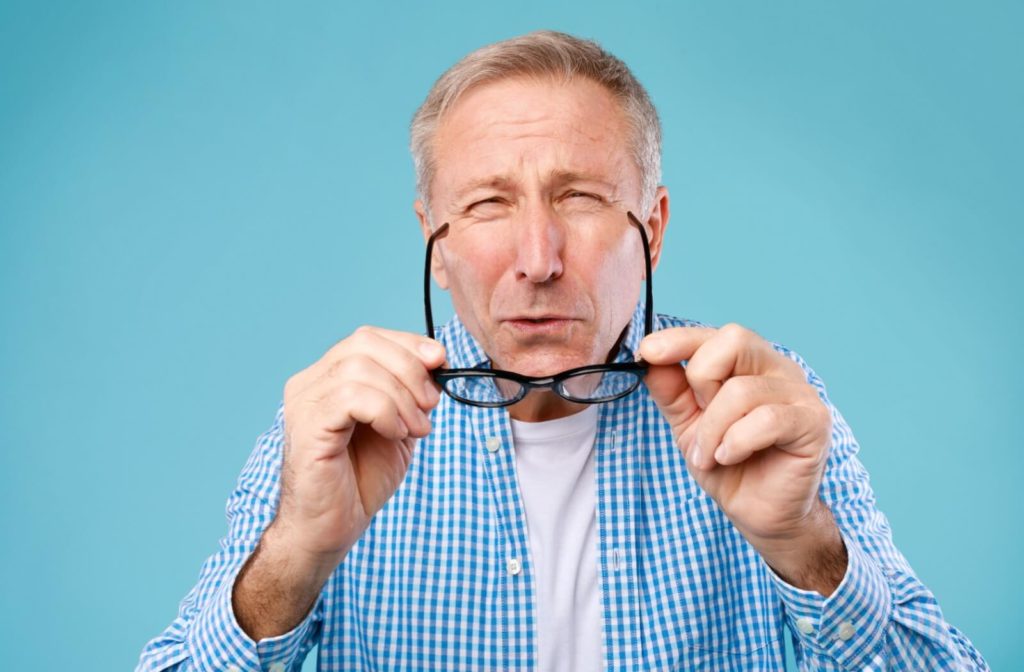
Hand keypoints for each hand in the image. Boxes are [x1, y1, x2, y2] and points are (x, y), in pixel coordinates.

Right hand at [276, 326, 444, 564]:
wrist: (333, 526)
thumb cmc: (360, 478)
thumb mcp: (398, 424)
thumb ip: (410, 391)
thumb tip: (436, 358)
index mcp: (329, 376)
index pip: (368, 337)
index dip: (409, 343)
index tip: (440, 361)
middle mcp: (310, 382)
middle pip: (364, 343)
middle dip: (410, 369)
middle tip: (430, 405)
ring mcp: (304, 401)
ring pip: (360, 368)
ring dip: (401, 397)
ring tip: (415, 429)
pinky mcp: (307, 425)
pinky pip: (351, 396)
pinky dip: (384, 411)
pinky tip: (394, 434)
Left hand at [638, 324, 837, 580]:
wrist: (760, 514)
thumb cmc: (728, 464)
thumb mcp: (688, 426)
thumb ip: (671, 391)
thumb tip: (649, 358)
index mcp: (749, 363)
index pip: (714, 334)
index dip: (679, 339)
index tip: (646, 352)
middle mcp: (778, 369)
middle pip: (735, 340)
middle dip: (701, 378)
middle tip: (695, 417)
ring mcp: (800, 394)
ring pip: (742, 390)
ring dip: (711, 429)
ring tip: (707, 457)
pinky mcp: (813, 423)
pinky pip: (766, 419)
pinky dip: (736, 442)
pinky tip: (728, 458)